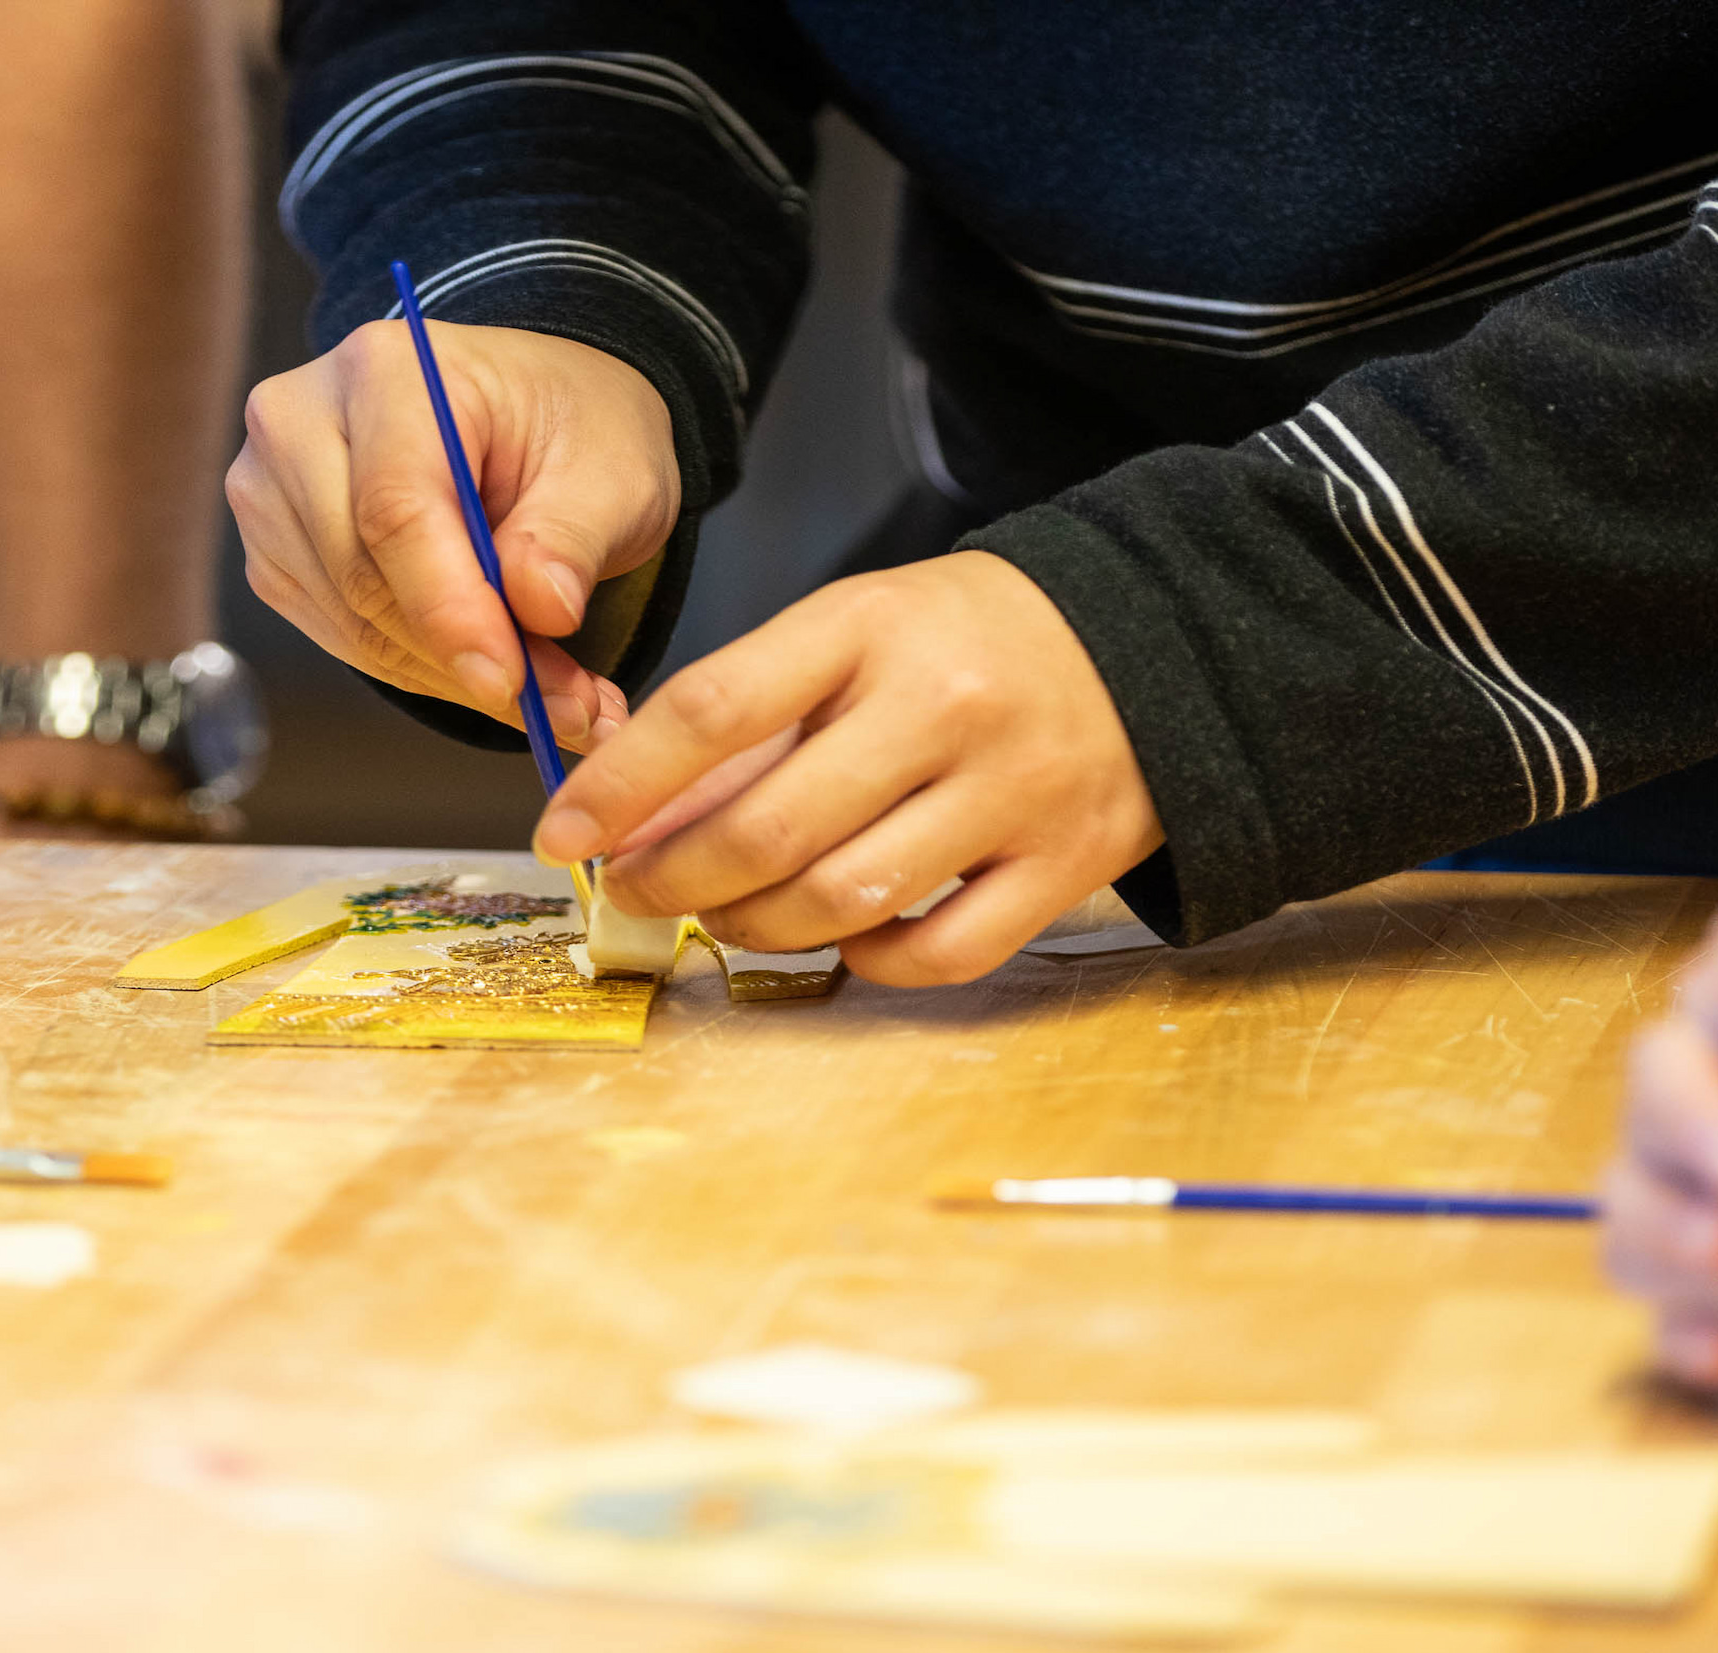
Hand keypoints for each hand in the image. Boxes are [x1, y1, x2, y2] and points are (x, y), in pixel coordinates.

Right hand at [225, 320, 676, 749]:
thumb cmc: (565, 429)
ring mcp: (272, 488)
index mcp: (388, 371)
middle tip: (565, 708)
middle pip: (361, 574)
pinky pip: (340, 637)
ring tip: (551, 690)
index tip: (509, 679)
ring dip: (452, 674)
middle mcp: (301, 419)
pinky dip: (420, 668)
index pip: (393, 509)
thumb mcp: (613, 471)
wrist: (526, 419)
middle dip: (464, 655)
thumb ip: (573, 538)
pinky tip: (486, 660)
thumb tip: (539, 607)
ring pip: (350, 620)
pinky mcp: (276, 551)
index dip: (449, 608)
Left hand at [532, 549, 1163, 986]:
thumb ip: (750, 722)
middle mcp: (941, 707)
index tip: (562, 833)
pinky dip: (867, 961)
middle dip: (674, 878)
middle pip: (768, 828)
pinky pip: (936, 953)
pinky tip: (841, 936)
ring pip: (842, 900)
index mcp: (869, 627)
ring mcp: (1010, 792)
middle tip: (638, 891)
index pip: (712, 709)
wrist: (1154, 641)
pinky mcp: (1064, 865)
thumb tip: (633, 826)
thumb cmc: (967, 641)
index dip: (620, 786)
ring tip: (729, 914)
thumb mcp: (855, 634)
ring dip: (756, 926)